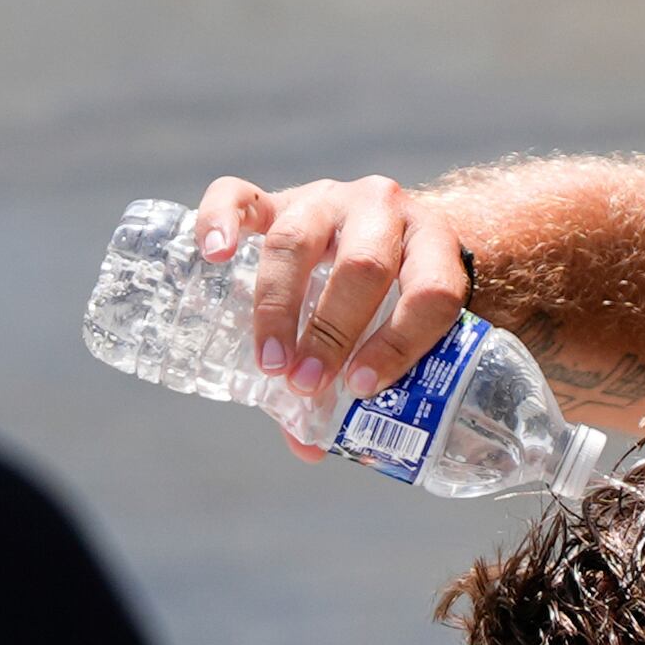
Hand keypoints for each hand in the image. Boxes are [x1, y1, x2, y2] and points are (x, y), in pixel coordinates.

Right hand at [186, 175, 472, 411]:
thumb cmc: (391, 295)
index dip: (399, 343)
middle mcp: (382, 210)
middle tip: (308, 385)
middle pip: (363, 267)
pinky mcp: (277, 197)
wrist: (378, 227)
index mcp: (430, 245)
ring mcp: (326, 199)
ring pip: (298, 241)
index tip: (361, 389)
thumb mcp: (395, 330)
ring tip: (269, 362)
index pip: (429, 292)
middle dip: (333, 332)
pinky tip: (213, 256)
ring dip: (279, 308)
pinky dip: (220, 221)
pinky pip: (240, 196)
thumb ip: (358, 381)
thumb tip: (310, 448)